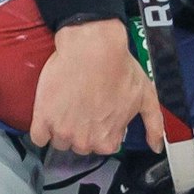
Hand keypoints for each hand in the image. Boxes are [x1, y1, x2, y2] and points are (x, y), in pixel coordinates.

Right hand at [30, 20, 166, 153]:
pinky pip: (38, 137)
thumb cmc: (119, 68)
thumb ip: (154, 124)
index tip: (101, 114)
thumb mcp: (146, 95)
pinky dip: (43, 129)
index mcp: (108, 139)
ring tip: (69, 106)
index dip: (103, 129)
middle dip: (83, 129)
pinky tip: (51, 114)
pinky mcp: (42, 119)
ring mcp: (62, 131)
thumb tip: (155, 147)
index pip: (104, 146)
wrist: (92, 47)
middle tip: (85, 107)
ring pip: (60, 141)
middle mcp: (84, 141)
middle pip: (81, 145)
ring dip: (63, 128)